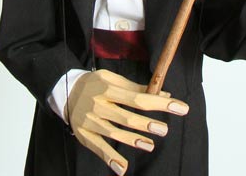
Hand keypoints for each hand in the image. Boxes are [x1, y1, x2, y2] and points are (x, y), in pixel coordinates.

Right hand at [67, 69, 188, 174]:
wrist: (65, 90)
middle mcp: (98, 104)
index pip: (138, 98)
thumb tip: (165, 95)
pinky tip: (123, 167)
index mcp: (108, 88)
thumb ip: (137, 88)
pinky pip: (98, 147)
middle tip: (163, 129)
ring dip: (132, 140)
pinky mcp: (83, 134)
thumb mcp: (113, 79)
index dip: (160, 104)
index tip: (180, 107)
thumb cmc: (95, 84)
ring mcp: (90, 120)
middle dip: (146, 124)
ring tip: (149, 145)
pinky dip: (110, 158)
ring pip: (114, 133)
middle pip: (126, 116)